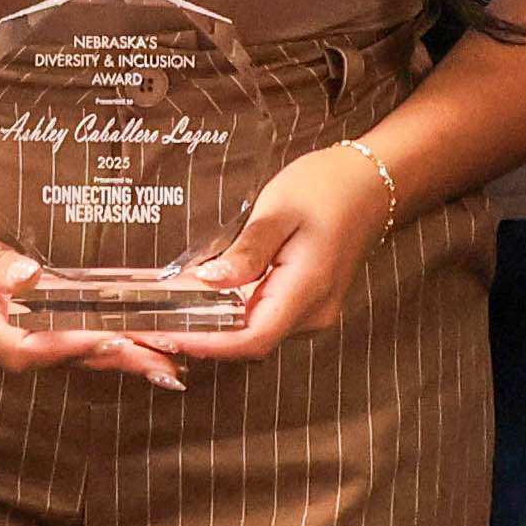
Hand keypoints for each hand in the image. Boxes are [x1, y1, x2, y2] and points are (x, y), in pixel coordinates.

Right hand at [0, 181, 178, 382]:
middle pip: (40, 358)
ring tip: (148, 353)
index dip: (70, 349)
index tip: (115, 340)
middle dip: (103, 358)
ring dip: (90, 353)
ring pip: (34, 352)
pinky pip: (20, 339)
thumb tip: (32, 281)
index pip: (22, 346)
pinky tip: (98, 335)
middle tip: (163, 362)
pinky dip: (63, 340)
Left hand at [162, 140, 403, 358]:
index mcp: (307, 291)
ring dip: (213, 327)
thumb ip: (245, 252)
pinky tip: (203, 300)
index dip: (206, 344)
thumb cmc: (328, 187)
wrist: (373, 181)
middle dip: (200, 337)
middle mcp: (312, 313)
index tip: (165, 334)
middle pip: (249, 342)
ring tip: (168, 311)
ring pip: (255, 332)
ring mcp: (312, 311)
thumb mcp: (279, 211)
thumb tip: (209, 283)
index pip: (251, 339)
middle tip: (152, 323)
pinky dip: (231, 314)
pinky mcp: (307, 302)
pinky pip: (264, 318)